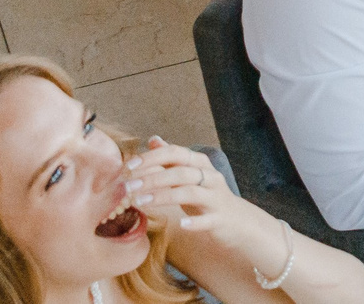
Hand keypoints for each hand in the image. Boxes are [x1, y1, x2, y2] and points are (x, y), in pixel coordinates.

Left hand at [116, 137, 268, 257]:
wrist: (236, 220)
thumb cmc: (206, 196)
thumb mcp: (190, 174)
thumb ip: (172, 158)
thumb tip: (153, 139)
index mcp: (200, 163)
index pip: (175, 153)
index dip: (152, 157)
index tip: (128, 167)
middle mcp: (210, 176)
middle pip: (181, 172)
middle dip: (152, 177)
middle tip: (127, 187)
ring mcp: (216, 197)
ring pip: (191, 192)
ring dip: (164, 196)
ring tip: (140, 202)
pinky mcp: (220, 218)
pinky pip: (208, 219)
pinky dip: (195, 222)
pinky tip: (181, 225)